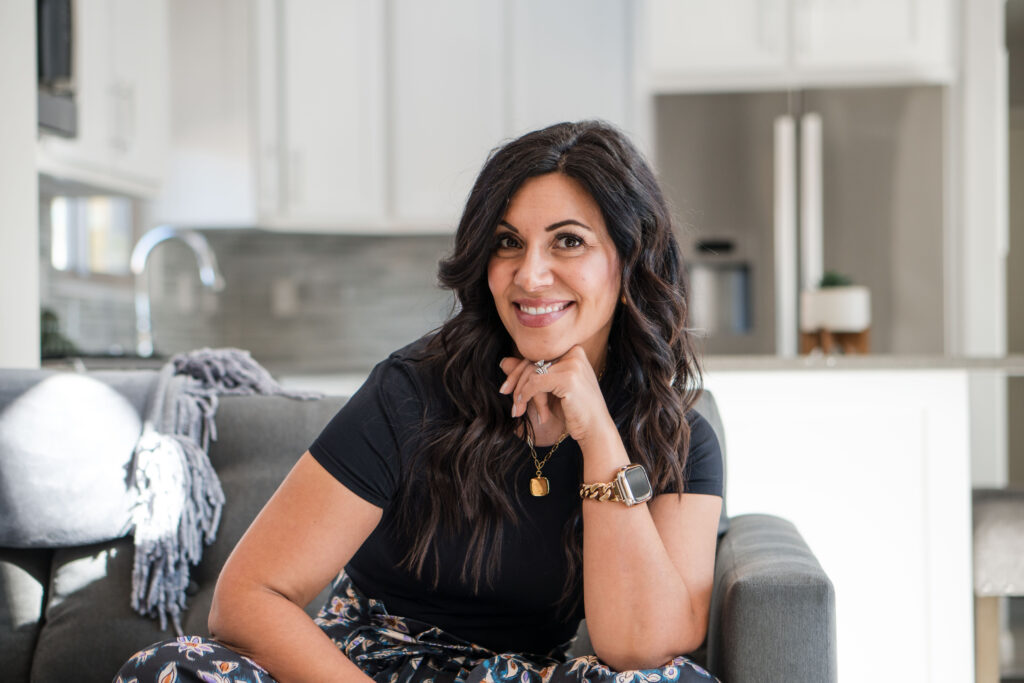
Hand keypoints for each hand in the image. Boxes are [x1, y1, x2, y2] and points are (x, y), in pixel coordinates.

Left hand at [498, 346, 614, 445]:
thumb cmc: (574, 411)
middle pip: (533, 362)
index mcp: (573, 351)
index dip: (518, 372)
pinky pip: (535, 382)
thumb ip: (530, 375)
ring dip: (521, 394)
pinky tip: (523, 406)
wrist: (595, 430)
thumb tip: (503, 361)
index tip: (506, 388)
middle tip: (508, 400)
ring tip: (518, 411)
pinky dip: (526, 395)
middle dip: (516, 383)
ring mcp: (573, 364)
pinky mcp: (569, 377)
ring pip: (532, 373)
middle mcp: (574, 353)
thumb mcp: (548, 391)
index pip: (537, 356)